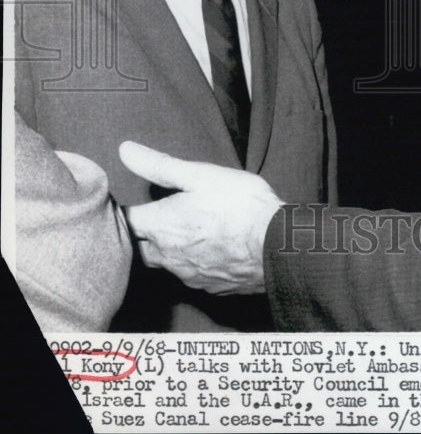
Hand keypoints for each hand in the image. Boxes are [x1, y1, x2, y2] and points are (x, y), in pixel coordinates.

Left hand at [119, 142, 282, 294]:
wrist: (277, 246)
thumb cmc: (240, 206)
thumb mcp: (201, 175)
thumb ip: (160, 165)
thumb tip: (125, 151)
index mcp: (161, 226)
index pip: (125, 221)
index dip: (123, 211)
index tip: (128, 204)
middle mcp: (167, 256)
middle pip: (138, 249)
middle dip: (141, 236)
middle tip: (153, 219)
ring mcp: (187, 276)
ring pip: (165, 264)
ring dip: (167, 250)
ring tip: (185, 233)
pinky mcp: (208, 288)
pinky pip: (190, 276)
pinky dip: (193, 263)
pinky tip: (209, 251)